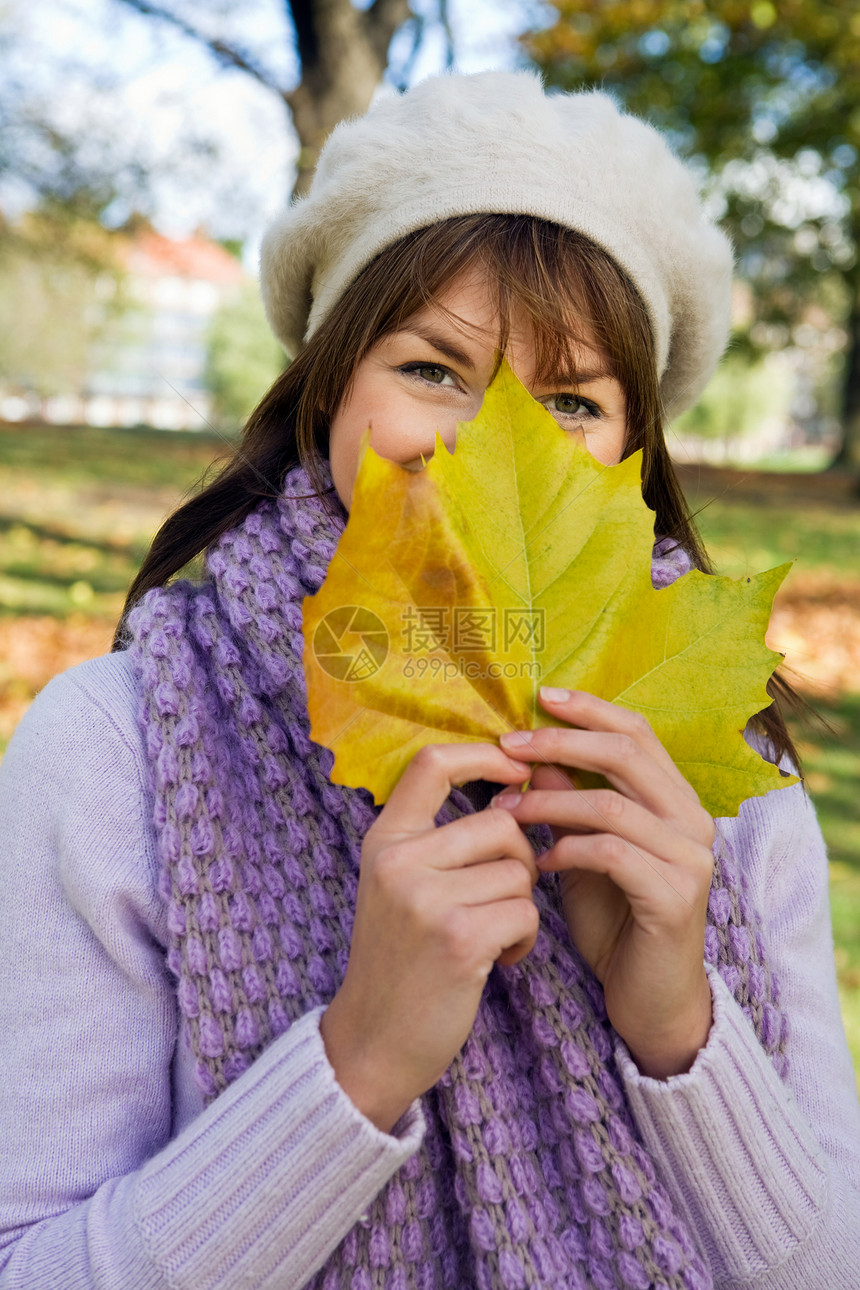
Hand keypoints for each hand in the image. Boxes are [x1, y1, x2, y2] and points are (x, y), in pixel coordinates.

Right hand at [320, 742, 539, 1132]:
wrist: (373, 1042)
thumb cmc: (402, 959)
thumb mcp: (401, 884)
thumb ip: (443, 838)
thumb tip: (518, 787)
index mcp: (384, 839)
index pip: (433, 762)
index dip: (484, 754)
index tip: (517, 770)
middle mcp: (398, 861)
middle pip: (500, 823)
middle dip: (521, 859)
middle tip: (504, 897)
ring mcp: (425, 899)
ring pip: (520, 870)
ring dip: (523, 906)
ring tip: (495, 935)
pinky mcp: (458, 939)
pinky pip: (526, 911)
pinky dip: (525, 937)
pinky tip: (501, 959)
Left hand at [494, 689, 714, 1079]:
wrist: (650, 997)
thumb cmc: (614, 919)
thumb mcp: (584, 849)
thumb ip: (568, 799)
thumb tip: (536, 751)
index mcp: (674, 799)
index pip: (637, 731)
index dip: (590, 708)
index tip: (540, 696)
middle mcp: (692, 820)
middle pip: (627, 753)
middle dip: (562, 741)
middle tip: (510, 745)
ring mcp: (689, 858)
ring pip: (612, 804)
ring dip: (551, 800)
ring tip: (510, 810)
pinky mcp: (674, 897)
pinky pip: (612, 854)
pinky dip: (569, 849)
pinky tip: (541, 860)